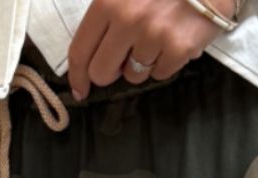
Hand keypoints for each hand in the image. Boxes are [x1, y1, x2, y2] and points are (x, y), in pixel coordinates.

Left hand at [67, 0, 238, 98]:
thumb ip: (106, 11)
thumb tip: (91, 53)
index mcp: (108, 2)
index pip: (81, 51)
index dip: (78, 76)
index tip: (80, 89)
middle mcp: (128, 20)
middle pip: (103, 72)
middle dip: (109, 72)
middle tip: (121, 61)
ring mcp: (154, 36)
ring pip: (134, 75)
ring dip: (141, 64)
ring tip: (155, 38)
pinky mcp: (179, 48)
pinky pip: (160, 74)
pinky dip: (165, 62)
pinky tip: (172, 40)